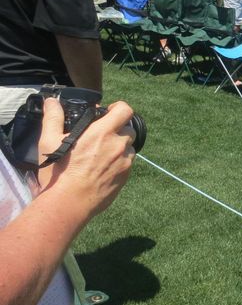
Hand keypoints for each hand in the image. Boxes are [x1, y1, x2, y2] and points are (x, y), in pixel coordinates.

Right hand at [37, 98, 134, 215]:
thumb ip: (53, 118)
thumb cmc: (58, 172)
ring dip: (119, 146)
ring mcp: (125, 162)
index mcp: (102, 133)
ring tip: (101, 154)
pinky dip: (119, 162)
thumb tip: (51, 102)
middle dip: (117, 129)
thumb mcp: (49, 142)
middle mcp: (118, 145)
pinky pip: (128, 163)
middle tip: (101, 135)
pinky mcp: (126, 177)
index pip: (125, 110)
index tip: (109, 112)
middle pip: (128, 129)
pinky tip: (102, 168)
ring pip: (129, 147)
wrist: (69, 203)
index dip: (118, 108)